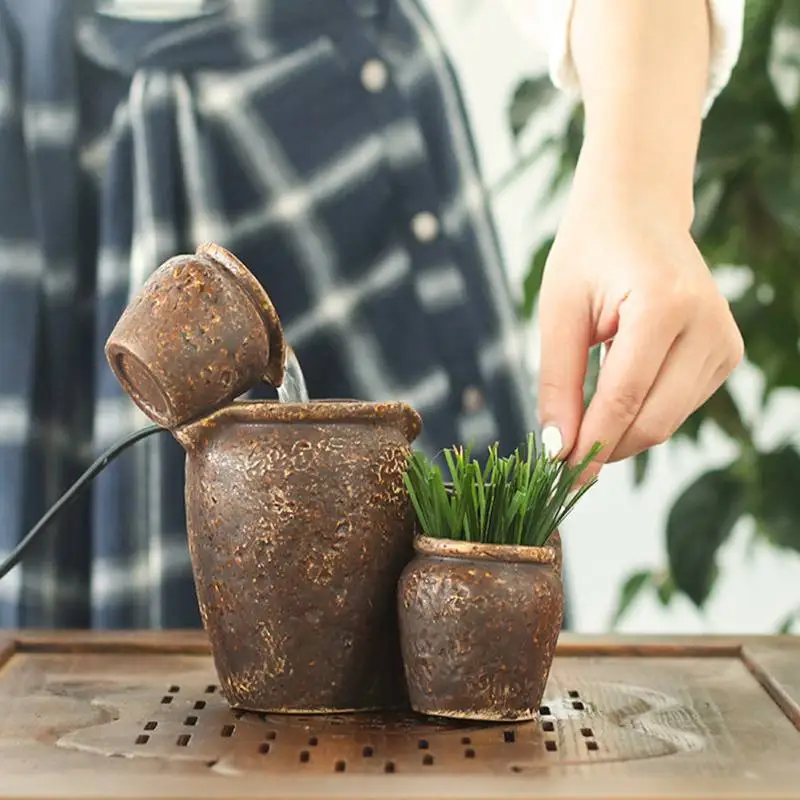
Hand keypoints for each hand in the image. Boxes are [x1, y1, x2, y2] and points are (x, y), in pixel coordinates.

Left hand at [536, 163, 743, 480]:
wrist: (638, 209)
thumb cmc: (590, 251)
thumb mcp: (560, 312)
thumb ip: (559, 383)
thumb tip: (558, 448)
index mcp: (663, 304)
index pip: (623, 398)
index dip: (589, 443)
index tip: (560, 474)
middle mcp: (708, 324)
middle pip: (653, 421)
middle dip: (605, 447)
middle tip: (565, 457)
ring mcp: (725, 340)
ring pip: (667, 421)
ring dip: (622, 432)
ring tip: (586, 408)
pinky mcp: (727, 353)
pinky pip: (679, 406)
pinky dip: (642, 413)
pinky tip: (619, 387)